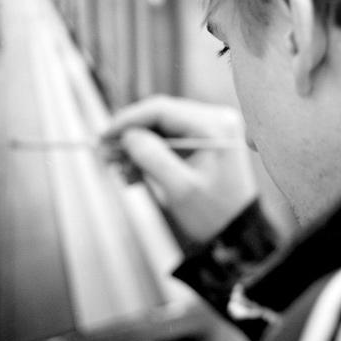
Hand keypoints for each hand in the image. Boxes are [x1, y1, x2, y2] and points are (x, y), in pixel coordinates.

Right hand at [102, 95, 258, 242]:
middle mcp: (214, 118)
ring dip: (138, 148)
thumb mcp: (180, 188)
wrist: (237, 231)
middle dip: (131, 136)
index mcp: (213, 125)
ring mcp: (210, 128)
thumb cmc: (213, 213)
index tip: (103, 136)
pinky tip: (136, 174)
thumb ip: (152, 157)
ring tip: (121, 171)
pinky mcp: (204, 140)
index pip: (161, 109)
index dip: (128, 120)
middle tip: (106, 156)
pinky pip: (169, 140)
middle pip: (159, 116)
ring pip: (161, 128)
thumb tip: (128, 135)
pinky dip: (150, 155)